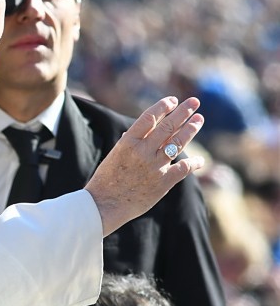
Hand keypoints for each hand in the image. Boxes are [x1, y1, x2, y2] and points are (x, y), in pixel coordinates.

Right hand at [85, 96, 204, 235]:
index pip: (149, 117)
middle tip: (194, 102)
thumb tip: (133, 131)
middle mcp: (142, 151)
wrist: (105, 204)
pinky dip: (194, 163)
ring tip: (199, 120)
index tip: (173, 100)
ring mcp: (154, 166)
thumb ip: (127, 143)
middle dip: (183, 112)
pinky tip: (200, 160)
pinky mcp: (163, 182)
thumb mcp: (114, 156)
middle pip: (167, 127)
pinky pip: (183, 168)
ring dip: (190, 130)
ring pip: (177, 143)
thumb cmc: (106, 179)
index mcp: (127, 142)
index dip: (163, 107)